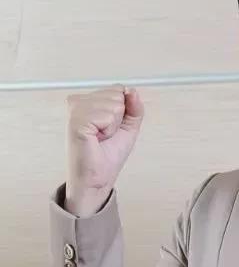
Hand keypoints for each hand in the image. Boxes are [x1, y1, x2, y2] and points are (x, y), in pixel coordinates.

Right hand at [64, 85, 143, 215]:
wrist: (99, 177)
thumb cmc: (109, 153)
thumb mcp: (129, 125)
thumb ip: (134, 106)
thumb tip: (131, 90)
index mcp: (88, 101)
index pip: (118, 88)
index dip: (124, 109)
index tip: (112, 126)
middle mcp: (79, 102)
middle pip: (117, 94)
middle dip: (119, 117)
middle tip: (105, 133)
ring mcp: (76, 110)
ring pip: (115, 104)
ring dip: (114, 125)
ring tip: (101, 137)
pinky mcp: (76, 121)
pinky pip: (108, 115)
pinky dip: (109, 129)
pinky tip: (97, 138)